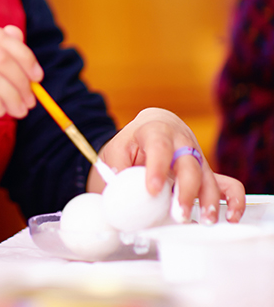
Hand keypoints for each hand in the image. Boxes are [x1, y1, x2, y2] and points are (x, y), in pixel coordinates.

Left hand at [88, 107, 244, 222]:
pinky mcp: (207, 172)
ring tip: (203, 221)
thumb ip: (117, 168)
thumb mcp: (117, 149)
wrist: (151, 128)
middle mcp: (181, 141)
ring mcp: (197, 156)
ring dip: (208, 200)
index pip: (159, 146)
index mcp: (155, 130)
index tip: (152, 189)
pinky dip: (233, 200)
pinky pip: (228, 184)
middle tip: (179, 214)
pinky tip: (230, 217)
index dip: (157, 168)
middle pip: (189, 163)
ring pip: (209, 176)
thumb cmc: (133, 142)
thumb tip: (118, 193)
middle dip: (185, 191)